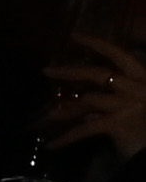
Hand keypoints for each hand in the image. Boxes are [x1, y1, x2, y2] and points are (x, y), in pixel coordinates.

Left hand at [48, 36, 145, 156]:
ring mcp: (131, 103)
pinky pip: (85, 128)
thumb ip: (111, 104)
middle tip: (46, 70)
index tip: (75, 36)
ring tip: (47, 118)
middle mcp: (140, 87)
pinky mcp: (120, 123)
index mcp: (144, 79)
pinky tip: (51, 146)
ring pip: (87, 100)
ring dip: (65, 111)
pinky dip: (66, 138)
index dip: (97, 43)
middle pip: (98, 73)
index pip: (121, 54)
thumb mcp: (133, 110)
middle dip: (69, 71)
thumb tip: (86, 106)